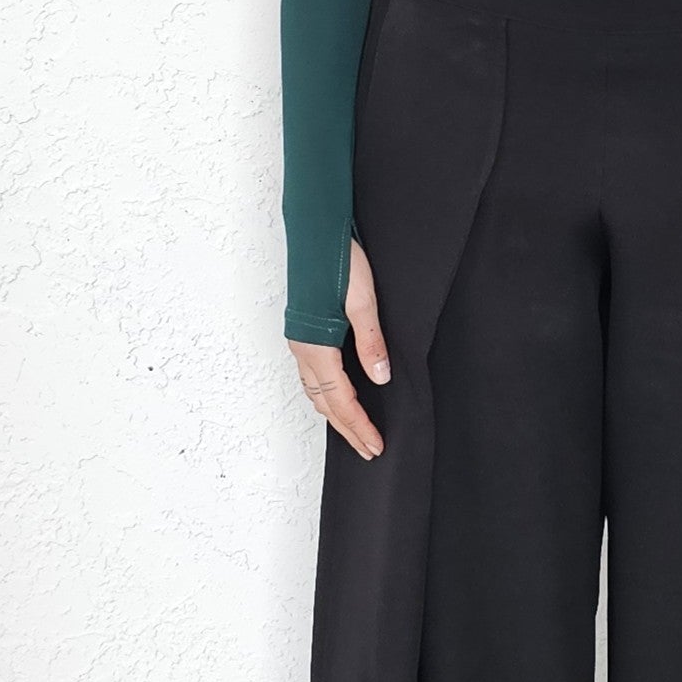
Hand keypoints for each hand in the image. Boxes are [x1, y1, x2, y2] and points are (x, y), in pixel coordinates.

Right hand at [288, 237, 391, 459]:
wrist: (316, 231)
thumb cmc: (338, 260)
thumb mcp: (363, 300)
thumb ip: (371, 342)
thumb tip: (381, 378)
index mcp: (317, 347)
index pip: (341, 400)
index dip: (359, 426)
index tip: (375, 446)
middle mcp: (303, 350)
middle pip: (326, 404)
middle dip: (347, 429)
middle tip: (369, 449)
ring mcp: (300, 342)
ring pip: (316, 392)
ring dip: (336, 414)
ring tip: (356, 430)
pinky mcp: (304, 332)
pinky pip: (313, 377)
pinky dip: (327, 395)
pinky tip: (339, 396)